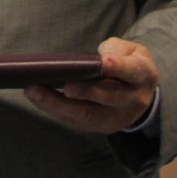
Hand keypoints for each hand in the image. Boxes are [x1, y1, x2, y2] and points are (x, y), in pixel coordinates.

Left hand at [23, 37, 158, 134]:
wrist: (141, 92)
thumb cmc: (128, 64)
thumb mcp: (131, 50)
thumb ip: (115, 50)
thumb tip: (93, 61)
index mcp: (142, 76)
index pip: (131, 71)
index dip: (118, 67)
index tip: (103, 63)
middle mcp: (133, 100)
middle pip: (109, 98)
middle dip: (85, 92)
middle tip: (64, 85)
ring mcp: (117, 117)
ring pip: (88, 115)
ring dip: (58, 105)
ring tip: (34, 91)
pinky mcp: (101, 126)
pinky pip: (76, 121)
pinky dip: (55, 110)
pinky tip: (36, 98)